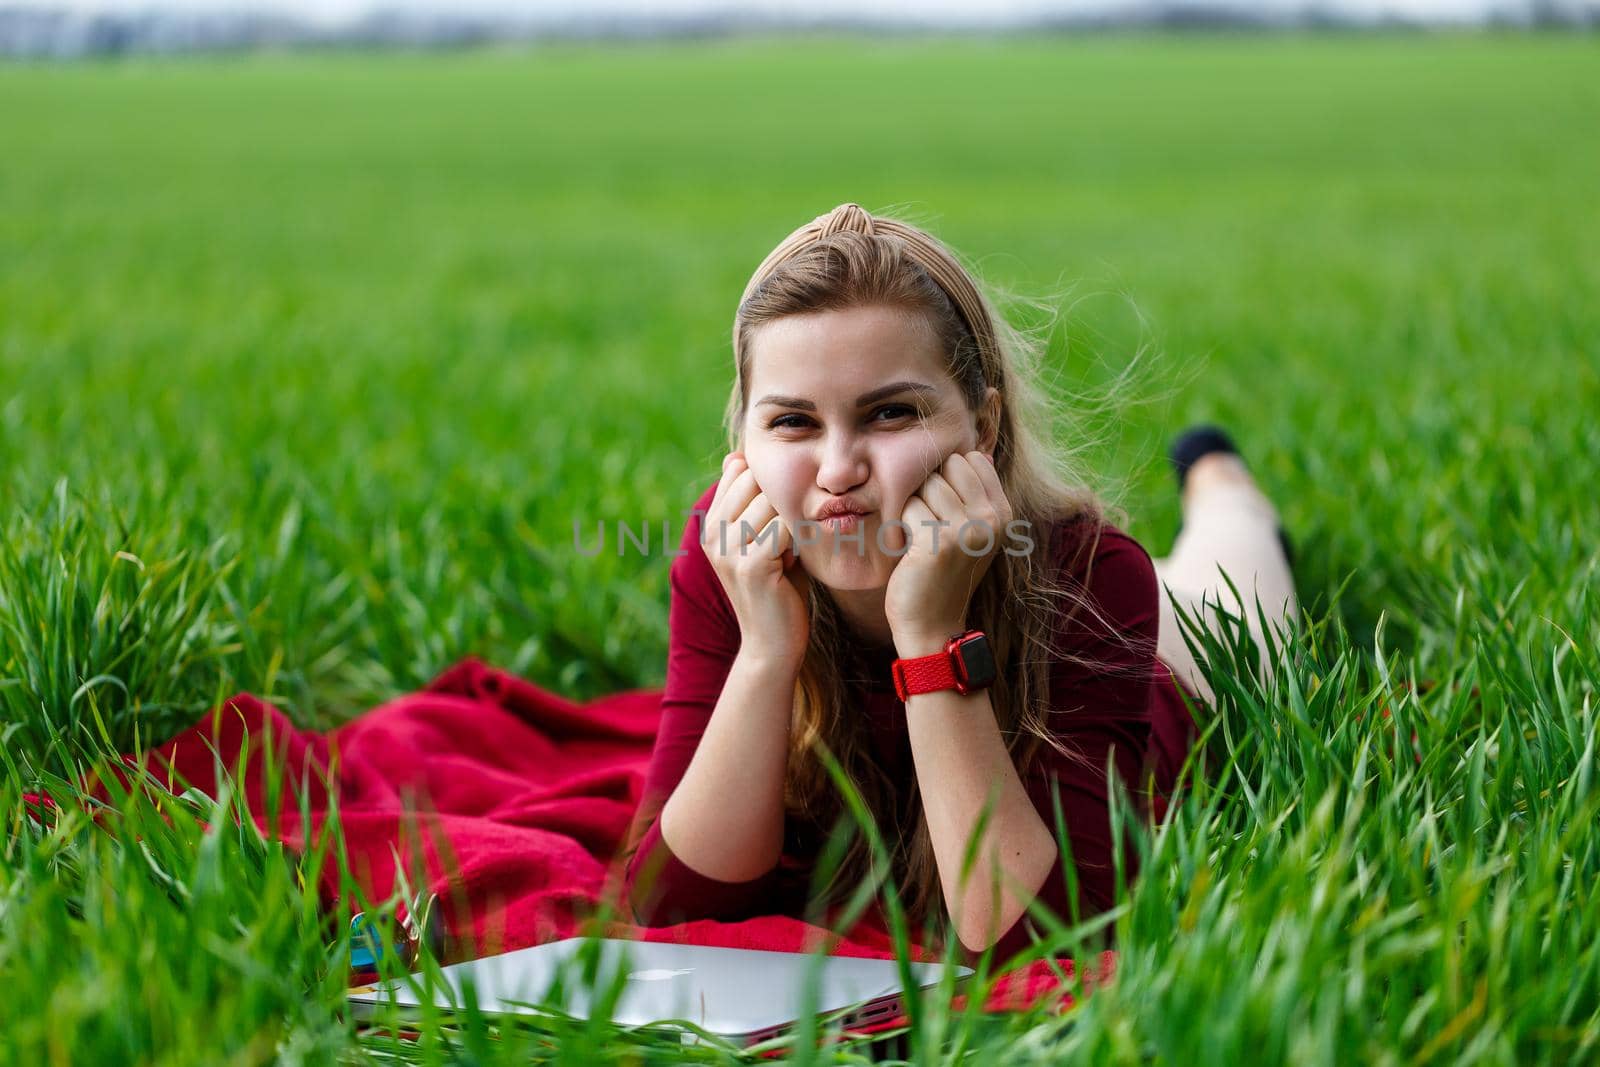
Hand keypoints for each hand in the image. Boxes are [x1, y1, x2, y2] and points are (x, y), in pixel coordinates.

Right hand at [701, 452, 810, 669]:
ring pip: (771, 502)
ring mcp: (728, 551)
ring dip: (792, 522)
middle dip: (783, 499)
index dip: (769, 484)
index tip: (782, 512)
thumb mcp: (763, 539)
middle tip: (791, 534)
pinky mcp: (751, 566)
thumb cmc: (777, 589)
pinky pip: (783, 528)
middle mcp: (712, 535)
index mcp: (711, 526)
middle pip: (756, 481)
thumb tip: (736, 458)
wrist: (774, 645)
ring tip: (791, 551)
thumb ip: (753, 503)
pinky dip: (797, 540)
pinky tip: (793, 562)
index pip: (739, 471)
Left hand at [884, 450, 1012, 656]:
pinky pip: (909, 506)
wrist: (933, 625)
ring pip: (926, 484)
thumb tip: (980, 451)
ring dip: (913, 507)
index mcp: (1004, 513)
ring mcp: (968, 530)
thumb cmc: (945, 574)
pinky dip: (901, 524)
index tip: (943, 507)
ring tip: (920, 538)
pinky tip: (909, 549)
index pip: (972, 459)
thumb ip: (977, 494)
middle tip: (929, 523)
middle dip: (929, 488)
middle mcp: (992, 519)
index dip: (948, 476)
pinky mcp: (940, 542)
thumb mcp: (973, 532)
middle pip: (948, 466)